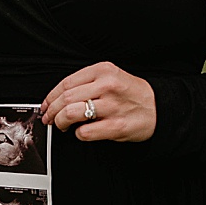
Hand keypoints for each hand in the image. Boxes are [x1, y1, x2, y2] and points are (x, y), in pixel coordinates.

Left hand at [40, 62, 155, 141]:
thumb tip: (57, 97)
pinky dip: (78, 134)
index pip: (66, 83)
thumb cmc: (132, 94)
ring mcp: (112, 106)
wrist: (160, 108)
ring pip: (71, 113)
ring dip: (60, 122)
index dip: (50, 97)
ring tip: (61, 125)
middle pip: (65, 98)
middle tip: (49, 118)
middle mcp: (107, 86)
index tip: (45, 105)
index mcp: (103, 70)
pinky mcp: (117, 126)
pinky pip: (85, 132)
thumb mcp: (111, 77)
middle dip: (51, 111)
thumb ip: (86, 83)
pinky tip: (81, 132)